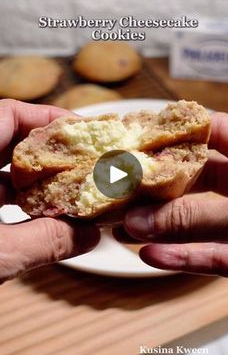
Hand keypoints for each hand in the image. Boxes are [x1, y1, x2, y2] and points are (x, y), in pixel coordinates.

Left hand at [0, 99, 99, 282]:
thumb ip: (46, 241)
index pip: (9, 114)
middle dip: (51, 151)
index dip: (49, 118)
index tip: (83, 134)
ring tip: (71, 190)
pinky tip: (41, 214)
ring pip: (4, 167)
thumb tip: (91, 234)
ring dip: (38, 178)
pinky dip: (19, 197)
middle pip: (12, 140)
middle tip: (85, 162)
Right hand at [124, 112, 227, 277]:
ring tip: (123, 227)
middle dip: (159, 184)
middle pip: (197, 176)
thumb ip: (193, 218)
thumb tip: (135, 220)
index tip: (136, 137)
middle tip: (122, 188)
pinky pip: (212, 255)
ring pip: (198, 220)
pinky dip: (184, 257)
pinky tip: (150, 256)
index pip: (213, 129)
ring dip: (162, 226)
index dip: (176, 130)